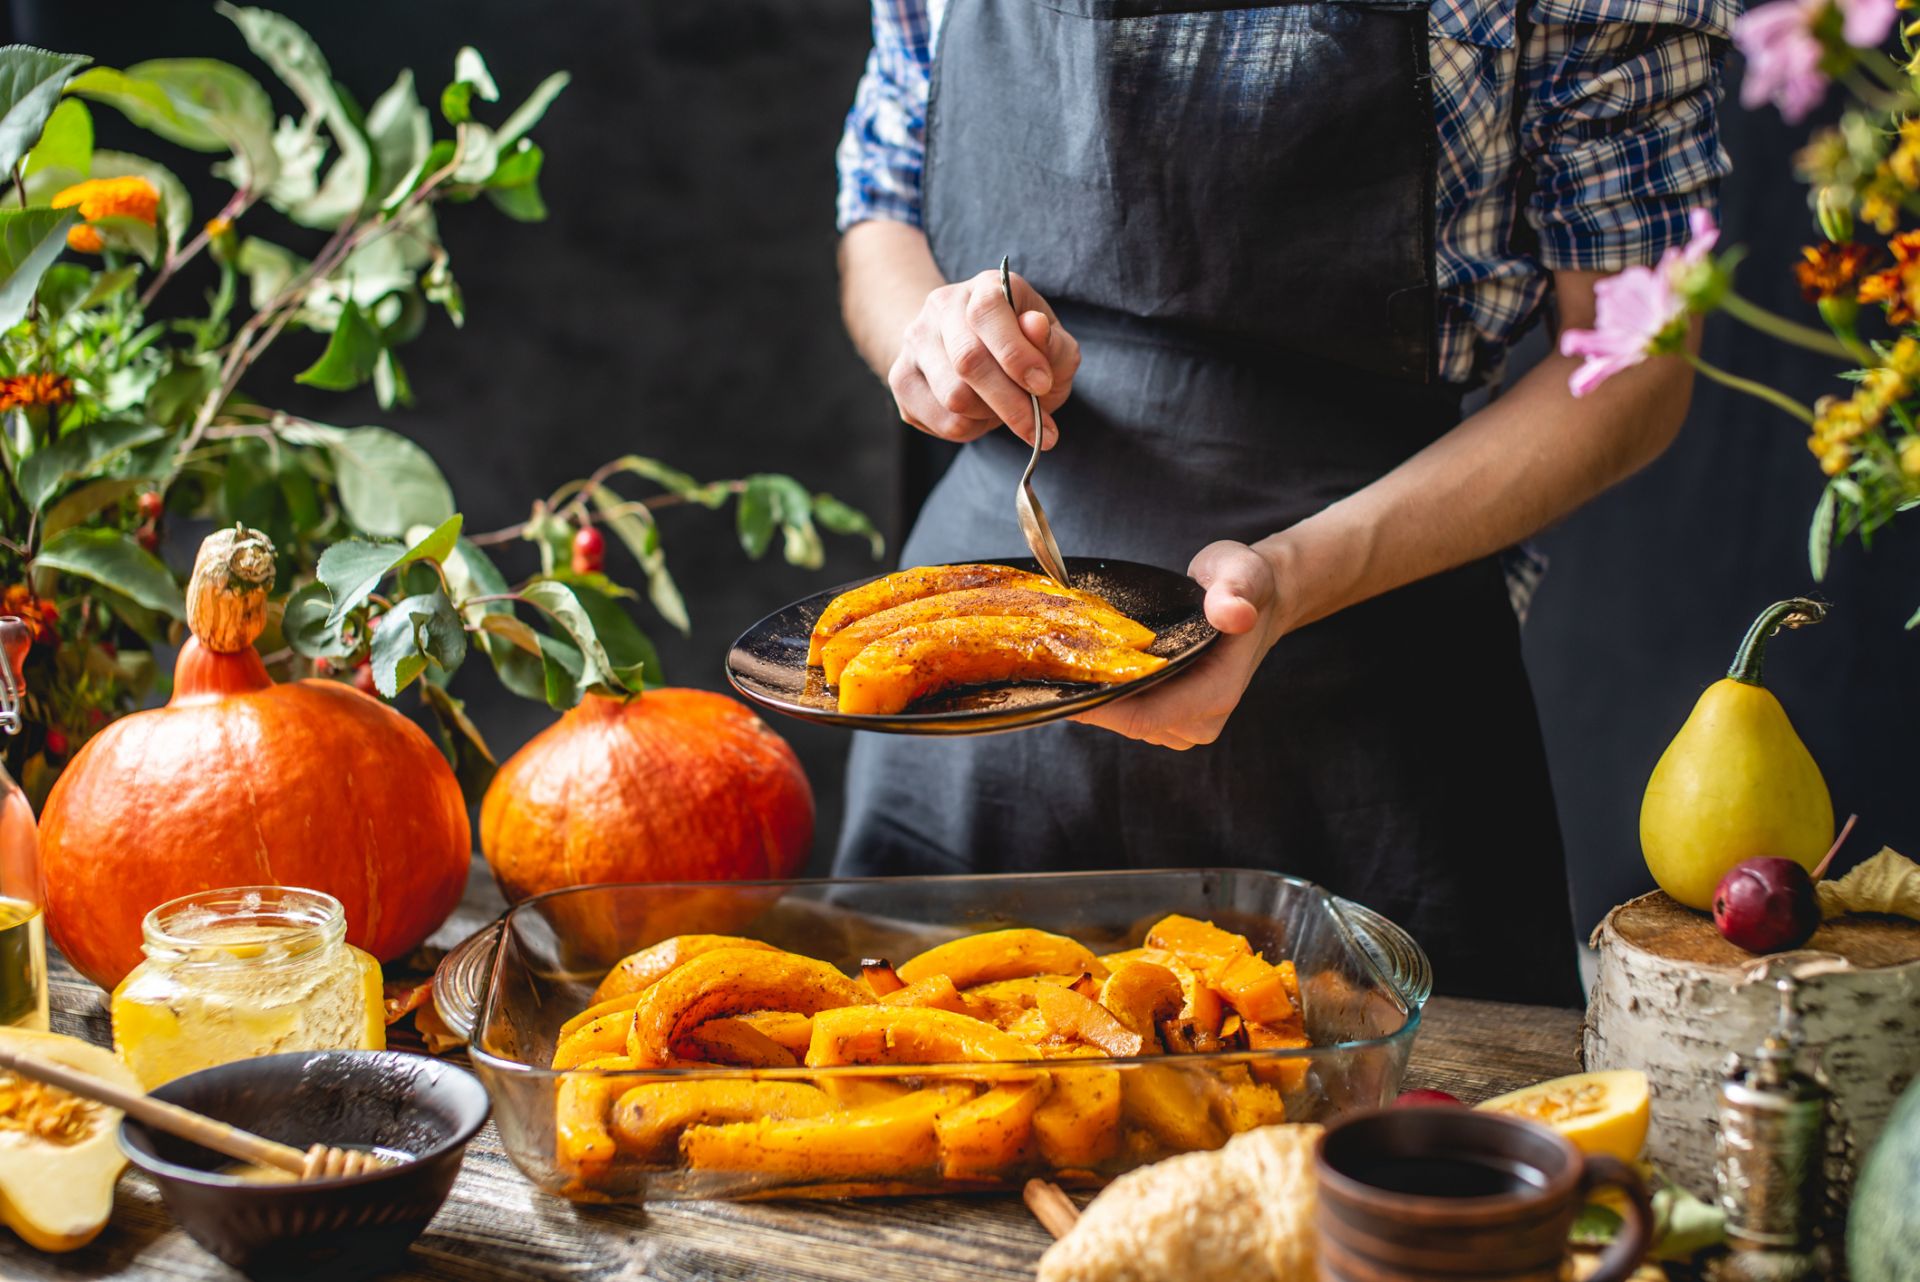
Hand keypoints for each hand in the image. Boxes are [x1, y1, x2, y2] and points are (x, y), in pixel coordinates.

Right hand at [888, 268, 1080, 447]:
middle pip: (967, 361)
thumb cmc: (1023, 351)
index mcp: (984, 287)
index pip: (987, 312)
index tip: (1042, 385)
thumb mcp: (1053, 346)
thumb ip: (1053, 342)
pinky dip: (971, 430)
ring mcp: (915, 342)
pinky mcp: (901, 378)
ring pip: (953, 396)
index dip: (1016, 354)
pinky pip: (940, 420)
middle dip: (1010, 402)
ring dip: (990, 416)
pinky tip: (981, 417)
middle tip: (1039, 428)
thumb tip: (1035, 325)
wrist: (972, 353)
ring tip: (1006, 412)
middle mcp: (941, 306)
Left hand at [1072, 541, 1282, 749]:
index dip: (1098, 707)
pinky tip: (1090, 665)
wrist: (1259, 599)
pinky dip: (1108, 691)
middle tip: (1049, 664)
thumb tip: (1234, 614)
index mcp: (1215, 694)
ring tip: (1068, 659)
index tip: (1059, 687)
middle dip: (1089, 696)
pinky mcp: (1170, 718)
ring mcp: (1184, 724)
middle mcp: (1200, 720)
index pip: (1143, 717)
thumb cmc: (1247, 584)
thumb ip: (1234, 594)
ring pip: (1123, 719)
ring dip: (1096, 693)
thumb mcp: (1241, 574)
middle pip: (1126, 720)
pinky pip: (1128, 711)